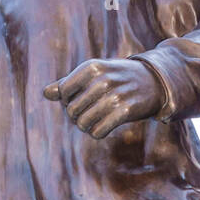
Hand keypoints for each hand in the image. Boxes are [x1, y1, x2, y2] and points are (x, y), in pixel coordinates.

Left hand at [43, 58, 164, 137]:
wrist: (153, 81)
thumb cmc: (117, 78)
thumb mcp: (93, 74)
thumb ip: (68, 84)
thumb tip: (46, 93)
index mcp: (91, 67)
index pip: (64, 92)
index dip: (68, 101)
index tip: (80, 100)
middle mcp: (102, 79)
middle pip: (72, 111)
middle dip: (77, 117)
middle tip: (87, 114)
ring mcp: (115, 95)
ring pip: (84, 123)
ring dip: (87, 127)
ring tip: (94, 122)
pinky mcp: (126, 110)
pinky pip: (98, 131)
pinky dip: (98, 133)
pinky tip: (103, 128)